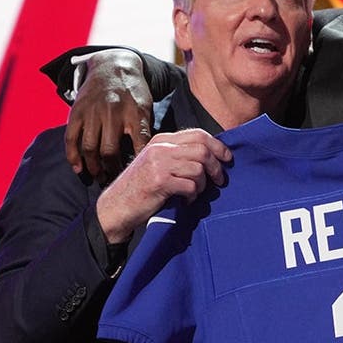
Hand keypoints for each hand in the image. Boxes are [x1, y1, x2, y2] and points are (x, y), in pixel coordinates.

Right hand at [65, 49, 154, 181]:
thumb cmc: (133, 92)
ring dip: (93, 167)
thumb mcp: (146, 107)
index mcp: (134, 112)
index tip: (136, 177)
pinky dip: (73, 157)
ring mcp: (92, 112)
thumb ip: (145, 130)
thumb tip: (148, 158)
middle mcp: (112, 112)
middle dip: (111, 170)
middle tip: (113, 180)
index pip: (139, 144)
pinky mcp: (77, 111)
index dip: (137, 164)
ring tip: (99, 177)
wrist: (113, 66)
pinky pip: (71, 138)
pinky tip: (79, 169)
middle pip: (109, 150)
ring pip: (89, 148)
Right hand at [94, 129, 231, 242]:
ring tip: (195, 193)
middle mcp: (160, 148)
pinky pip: (190, 186)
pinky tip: (185, 201)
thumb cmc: (140, 188)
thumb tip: (212, 155)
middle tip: (220, 180)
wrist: (114, 208)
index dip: (218, 146)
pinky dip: (193, 196)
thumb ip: (178, 155)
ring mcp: (158, 164)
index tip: (227, 158)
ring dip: (203, 185)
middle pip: (202, 149)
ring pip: (198, 168)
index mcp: (161, 140)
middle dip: (216, 166)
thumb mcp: (157, 163)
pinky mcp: (159, 182)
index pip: (198, 134)